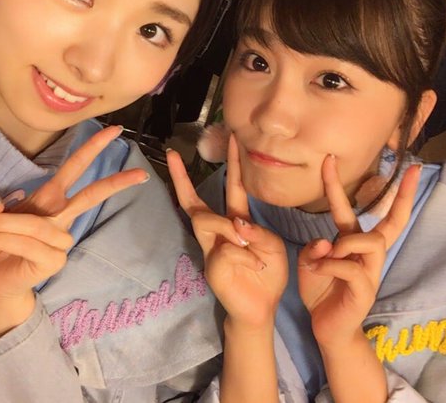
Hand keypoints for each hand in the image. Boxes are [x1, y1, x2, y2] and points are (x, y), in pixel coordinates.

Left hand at [0, 125, 148, 301]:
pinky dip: (0, 238)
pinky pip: (26, 243)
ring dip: (0, 224)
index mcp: (51, 199)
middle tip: (141, 172)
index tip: (114, 130)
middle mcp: (61, 218)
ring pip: (33, 224)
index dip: (92, 148)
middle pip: (90, 196)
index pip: (75, 169)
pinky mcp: (55, 260)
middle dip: (115, 182)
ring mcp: (62, 241)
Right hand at [166, 134, 287, 329]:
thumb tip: (235, 225)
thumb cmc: (267, 274)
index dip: (232, 164)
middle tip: (173, 154)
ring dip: (231, 228)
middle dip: (181, 178)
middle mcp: (218, 231)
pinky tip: (256, 267)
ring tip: (250, 247)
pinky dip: (246, 257)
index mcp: (237, 221)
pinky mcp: (211, 265)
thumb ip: (256, 231)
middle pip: (194, 202)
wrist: (263, 307)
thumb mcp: (272, 246)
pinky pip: (226, 249)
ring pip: (208, 220)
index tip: (230, 138)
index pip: (232, 187)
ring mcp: (211, 247)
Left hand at [297, 155, 420, 347]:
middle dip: (404, 197)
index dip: (339, 184)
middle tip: (414, 172)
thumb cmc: (321, 291)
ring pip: (371, 242)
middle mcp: (368, 254)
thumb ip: (314, 248)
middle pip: (393, 223)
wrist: (327, 329)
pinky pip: (351, 268)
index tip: (330, 158)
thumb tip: (326, 241)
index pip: (352, 210)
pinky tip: (316, 270)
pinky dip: (330, 265)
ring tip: (326, 255)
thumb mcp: (310, 264)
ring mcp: (370, 272)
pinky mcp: (365, 290)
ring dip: (346, 243)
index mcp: (353, 243)